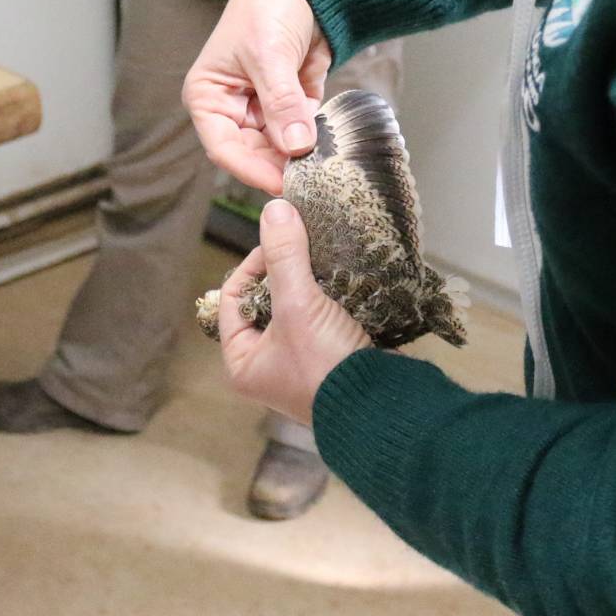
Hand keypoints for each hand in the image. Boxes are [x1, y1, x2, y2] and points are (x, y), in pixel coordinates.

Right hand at [185, 0, 331, 193]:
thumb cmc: (268, 6)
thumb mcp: (270, 54)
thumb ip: (281, 102)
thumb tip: (296, 146)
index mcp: (208, 95)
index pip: (222, 146)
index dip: (250, 169)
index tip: (281, 184)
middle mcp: (232, 107)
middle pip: (253, 153)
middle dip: (280, 165)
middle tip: (310, 179)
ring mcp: (264, 108)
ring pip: (279, 148)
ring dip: (300, 155)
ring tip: (324, 163)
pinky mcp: (293, 105)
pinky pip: (303, 132)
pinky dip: (316, 140)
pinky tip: (332, 144)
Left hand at [219, 199, 371, 424]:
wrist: (382, 407)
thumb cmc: (326, 366)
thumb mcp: (298, 306)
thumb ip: (285, 256)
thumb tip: (274, 209)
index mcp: (243, 361)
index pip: (232, 297)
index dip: (253, 265)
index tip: (280, 241)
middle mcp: (268, 363)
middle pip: (266, 299)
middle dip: (286, 270)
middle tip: (305, 247)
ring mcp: (302, 361)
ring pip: (299, 305)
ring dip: (312, 281)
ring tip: (326, 259)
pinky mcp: (333, 356)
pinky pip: (325, 316)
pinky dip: (333, 296)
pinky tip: (345, 278)